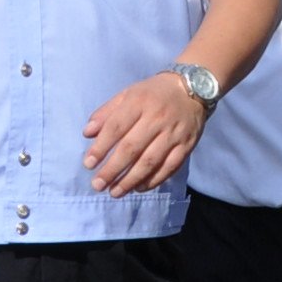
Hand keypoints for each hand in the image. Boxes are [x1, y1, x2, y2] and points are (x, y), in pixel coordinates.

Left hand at [84, 71, 210, 195]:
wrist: (194, 89)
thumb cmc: (154, 93)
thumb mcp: (128, 94)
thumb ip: (107, 112)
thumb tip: (87, 133)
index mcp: (139, 102)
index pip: (116, 127)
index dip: (101, 147)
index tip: (88, 164)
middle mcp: (157, 118)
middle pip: (132, 148)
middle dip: (113, 169)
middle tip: (98, 185)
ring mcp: (173, 133)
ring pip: (150, 161)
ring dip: (130, 180)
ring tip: (115, 192)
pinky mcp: (187, 145)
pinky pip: (169, 167)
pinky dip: (154, 180)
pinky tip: (139, 188)